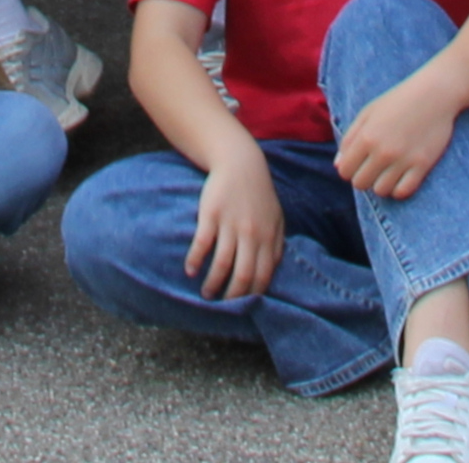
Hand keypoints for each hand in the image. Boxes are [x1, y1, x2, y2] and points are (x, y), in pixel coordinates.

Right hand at [186, 152, 285, 301]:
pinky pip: (202, 244)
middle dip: (232, 296)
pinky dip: (195, 260)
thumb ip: (278, 244)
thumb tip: (274, 269)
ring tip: (206, 293)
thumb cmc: (259, 193)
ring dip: (213, 283)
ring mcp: (230, 224)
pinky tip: (190, 270)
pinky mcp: (211, 215)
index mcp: (269, 237)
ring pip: (222, 264)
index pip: (262, 275)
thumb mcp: (277, 217)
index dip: (253, 294)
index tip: (243, 306)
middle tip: (222, 305)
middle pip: (242, 275)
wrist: (240, 163)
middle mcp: (251, 234)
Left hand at [335, 77, 458, 200]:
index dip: (349, 169)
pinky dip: (399, 189)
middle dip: (364, 177)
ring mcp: (403, 160)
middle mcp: (382, 151)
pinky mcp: (422, 165)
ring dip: (381, 184)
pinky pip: (404, 191)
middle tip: (373, 167)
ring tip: (387, 172)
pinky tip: (401, 177)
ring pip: (381, 191)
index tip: (359, 163)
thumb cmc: (398, 101)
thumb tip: (338, 165)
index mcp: (366, 137)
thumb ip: (350, 139)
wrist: (434, 94)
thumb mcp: (368, 113)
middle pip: (360, 183)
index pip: (345, 171)